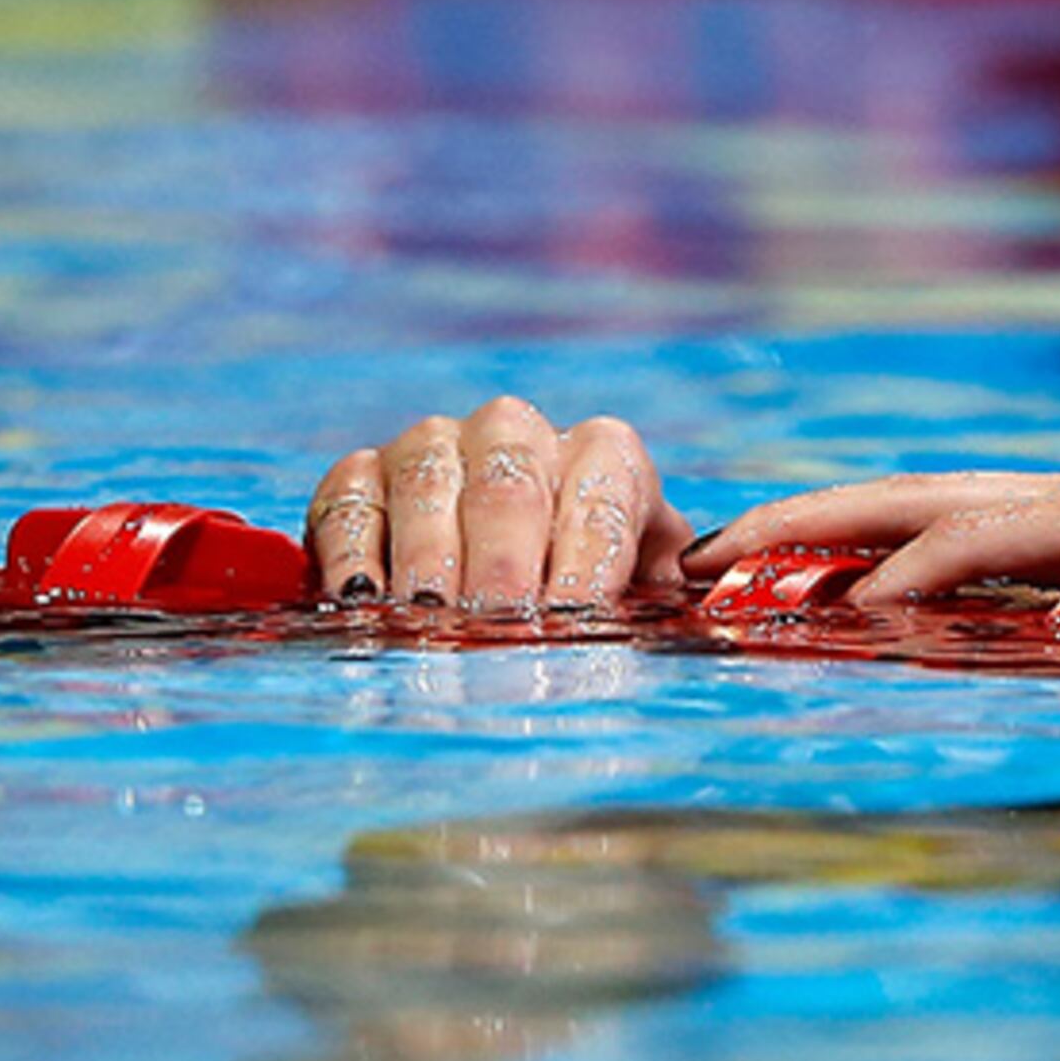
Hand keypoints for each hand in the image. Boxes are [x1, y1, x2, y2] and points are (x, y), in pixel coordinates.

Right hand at [307, 396, 692, 612]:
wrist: (507, 573)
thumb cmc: (589, 585)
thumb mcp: (642, 584)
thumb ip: (670, 593)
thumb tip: (708, 599)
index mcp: (602, 452)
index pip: (599, 499)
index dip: (588, 563)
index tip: (575, 620)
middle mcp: (515, 430)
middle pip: (510, 489)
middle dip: (506, 569)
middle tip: (499, 630)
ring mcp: (432, 444)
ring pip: (429, 488)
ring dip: (431, 565)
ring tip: (434, 627)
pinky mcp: (359, 473)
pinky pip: (350, 503)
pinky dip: (356, 555)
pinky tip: (366, 605)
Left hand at [688, 465, 1059, 617]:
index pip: (928, 527)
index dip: (837, 541)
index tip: (751, 573)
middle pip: (899, 500)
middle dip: (793, 521)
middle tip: (694, 552)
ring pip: (930, 504)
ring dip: (828, 528)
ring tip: (740, 558)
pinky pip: (1006, 537)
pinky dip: (927, 561)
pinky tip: (865, 593)